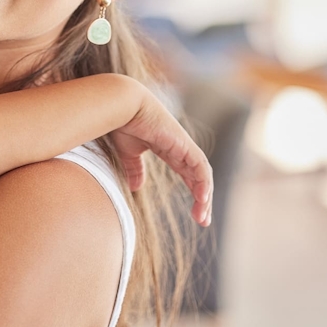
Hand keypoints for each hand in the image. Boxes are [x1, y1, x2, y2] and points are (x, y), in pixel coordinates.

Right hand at [109, 91, 213, 226]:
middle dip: (202, 199)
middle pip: (198, 178)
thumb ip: (135, 169)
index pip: (188, 174)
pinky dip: (203, 184)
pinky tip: (202, 199)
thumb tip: (135, 188)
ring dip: (204, 196)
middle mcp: (180, 148)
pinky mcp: (184, 145)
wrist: (121, 106)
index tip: (196, 213)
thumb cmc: (121, 124)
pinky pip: (200, 168)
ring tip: (202, 216)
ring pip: (202, 175)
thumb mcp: (128, 153)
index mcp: (169, 149)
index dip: (194, 192)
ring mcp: (184, 146)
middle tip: (202, 220)